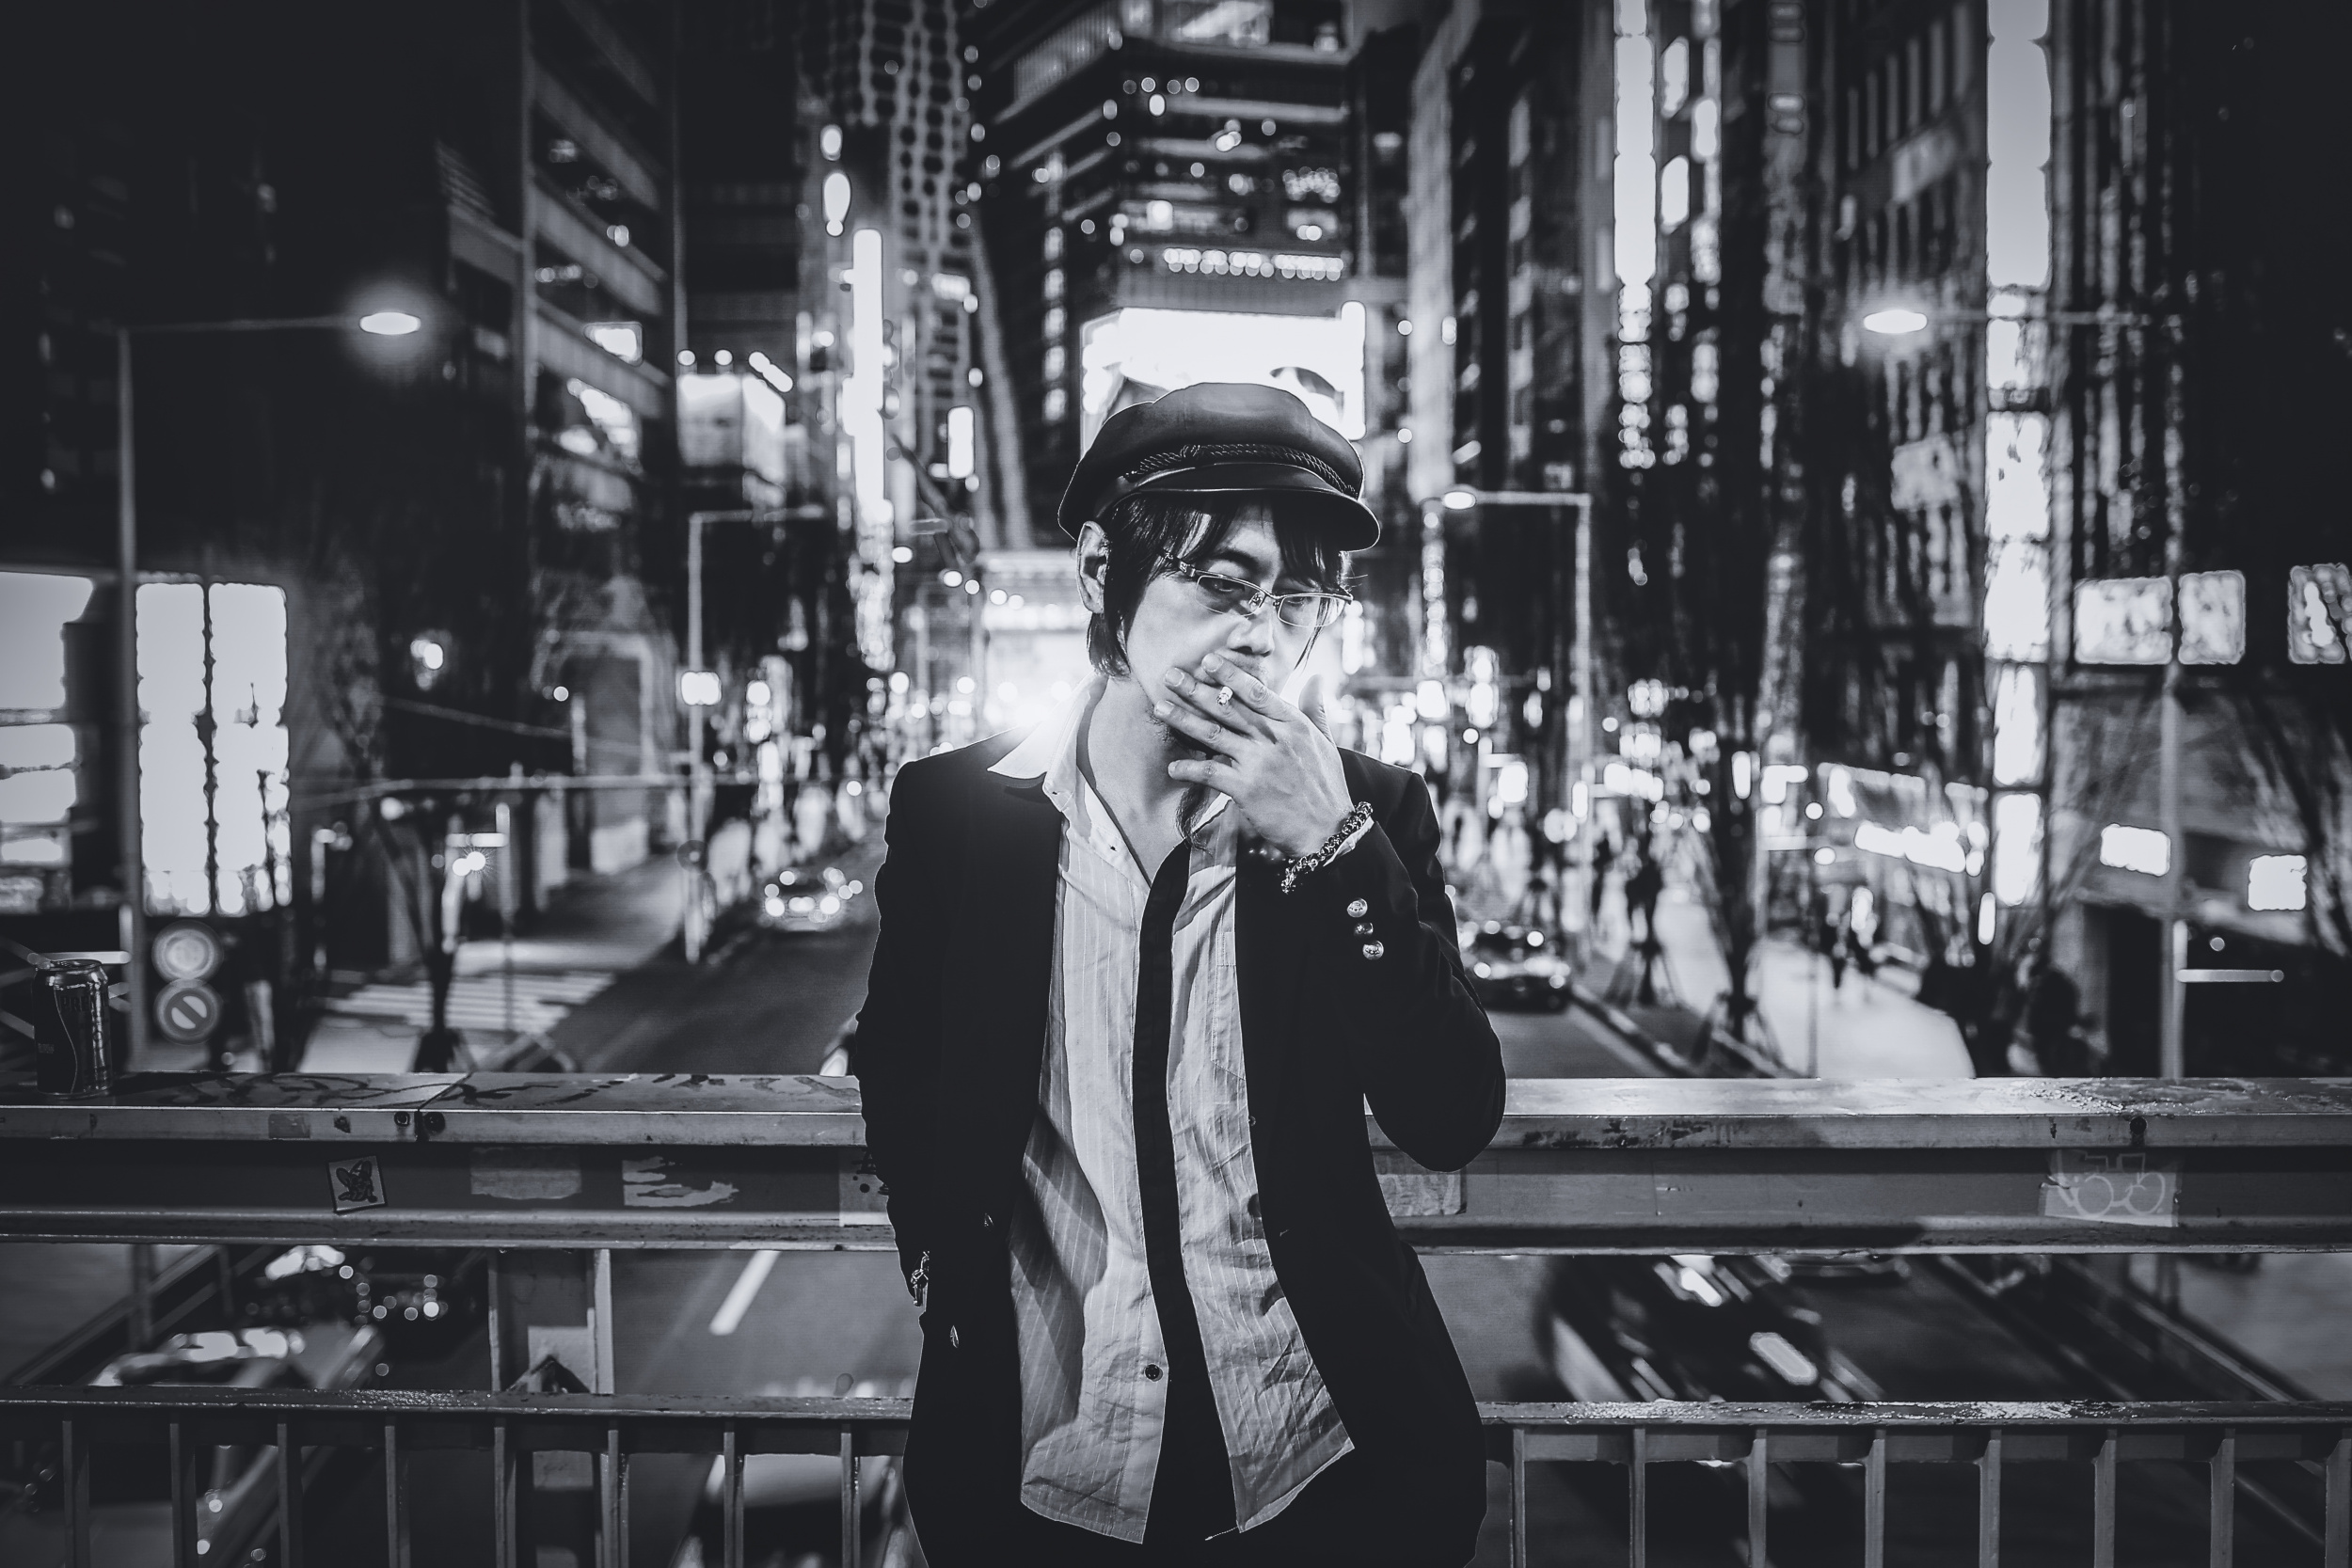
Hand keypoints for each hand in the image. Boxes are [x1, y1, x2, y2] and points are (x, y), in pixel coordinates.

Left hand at [1155, 656, 1355, 858]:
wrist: (1328, 831)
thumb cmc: (1326, 787)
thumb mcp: (1325, 742)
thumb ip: (1316, 708)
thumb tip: (1317, 678)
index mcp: (1293, 724)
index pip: (1256, 692)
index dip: (1230, 675)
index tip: (1208, 660)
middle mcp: (1274, 739)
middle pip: (1228, 708)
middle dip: (1196, 690)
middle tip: (1171, 676)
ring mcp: (1258, 763)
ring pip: (1213, 734)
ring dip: (1183, 720)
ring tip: (1160, 707)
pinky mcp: (1246, 789)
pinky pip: (1210, 773)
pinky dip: (1189, 770)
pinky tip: (1173, 767)